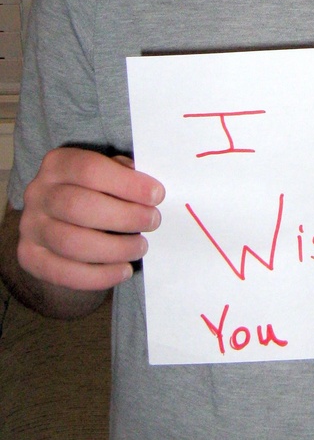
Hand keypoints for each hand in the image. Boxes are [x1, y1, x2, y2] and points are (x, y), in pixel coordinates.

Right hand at [18, 147, 164, 291]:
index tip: (157, 195)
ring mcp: (31, 226)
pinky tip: (124, 270)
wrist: (64, 219)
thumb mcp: (109, 173)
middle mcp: (38, 193)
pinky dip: (99, 276)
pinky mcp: (30, 257)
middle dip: (123, 216)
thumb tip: (149, 191)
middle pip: (78, 206)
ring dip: (114, 248)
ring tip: (140, 247)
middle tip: (152, 221)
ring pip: (71, 242)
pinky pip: (63, 272)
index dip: (126, 183)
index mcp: (58, 163)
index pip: (89, 170)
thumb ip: (124, 175)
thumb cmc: (96, 191)